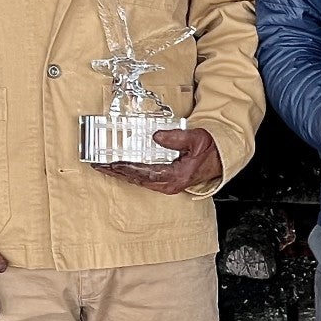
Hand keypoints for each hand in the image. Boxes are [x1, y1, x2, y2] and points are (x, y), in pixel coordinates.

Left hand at [95, 126, 222, 194]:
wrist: (221, 159)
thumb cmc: (210, 150)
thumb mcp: (196, 139)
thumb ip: (177, 138)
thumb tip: (157, 136)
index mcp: (175, 176)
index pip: (144, 172)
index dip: (126, 168)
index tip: (111, 163)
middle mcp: (169, 184)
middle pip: (137, 179)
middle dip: (118, 172)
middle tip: (100, 166)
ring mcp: (168, 184)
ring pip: (139, 180)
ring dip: (122, 174)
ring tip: (106, 167)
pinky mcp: (167, 182)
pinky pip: (144, 179)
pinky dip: (131, 173)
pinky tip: (122, 169)